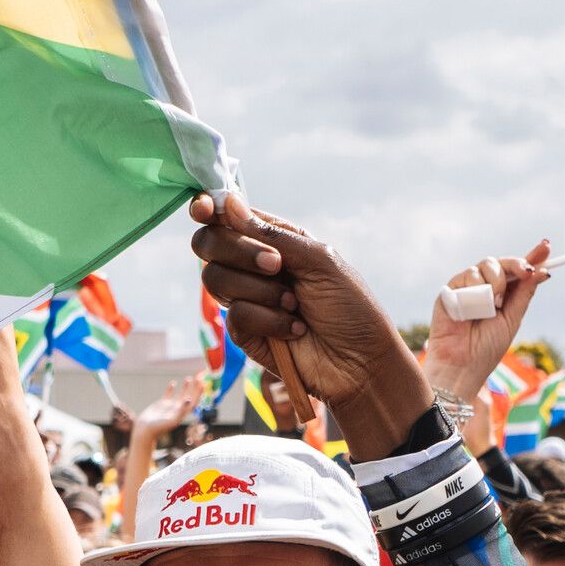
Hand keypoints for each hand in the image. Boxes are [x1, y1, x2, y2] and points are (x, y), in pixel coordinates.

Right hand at [131, 377, 196, 443]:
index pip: (194, 402)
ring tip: (188, 378)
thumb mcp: (172, 420)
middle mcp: (178, 410)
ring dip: (185, 387)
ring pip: (180, 395)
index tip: (202, 384)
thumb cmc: (159, 427)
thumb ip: (181, 410)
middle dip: (194, 388)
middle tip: (198, 378)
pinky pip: (168, 395)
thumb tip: (189, 399)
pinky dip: (171, 389)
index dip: (199, 394)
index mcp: (182, 414)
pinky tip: (173, 383)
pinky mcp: (161, 404)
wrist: (146, 429)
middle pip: (189, 397)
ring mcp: (170, 406)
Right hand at [189, 193, 425, 438]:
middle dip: (240, 252)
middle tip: (276, 265)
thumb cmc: (350, 306)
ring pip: (215, 278)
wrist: (361, 362)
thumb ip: (273, 234)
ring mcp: (247, 299)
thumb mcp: (320, 260)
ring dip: (261, 290)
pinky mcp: (245, 333)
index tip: (203, 209)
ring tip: (295, 304)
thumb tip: (228, 203)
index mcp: (272, 241)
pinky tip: (295, 329)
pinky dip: (269, 320)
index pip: (227, 217)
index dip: (208, 209)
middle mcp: (253, 267)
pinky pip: (236, 315)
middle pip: (209, 244)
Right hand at [423, 243, 551, 402]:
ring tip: (493, 305)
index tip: (546, 247)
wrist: (462, 364)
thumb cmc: (486, 348)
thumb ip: (524, 293)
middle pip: (503, 262)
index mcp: (504, 295)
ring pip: (486, 264)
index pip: (518, 271)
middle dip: (517, 264)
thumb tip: (542, 271)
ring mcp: (468, 287)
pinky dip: (476, 288)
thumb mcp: (512, 319)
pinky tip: (474, 306)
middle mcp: (486, 288)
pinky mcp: (451, 289)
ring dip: (496, 282)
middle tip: (527, 271)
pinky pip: (468, 274)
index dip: (532, 257)